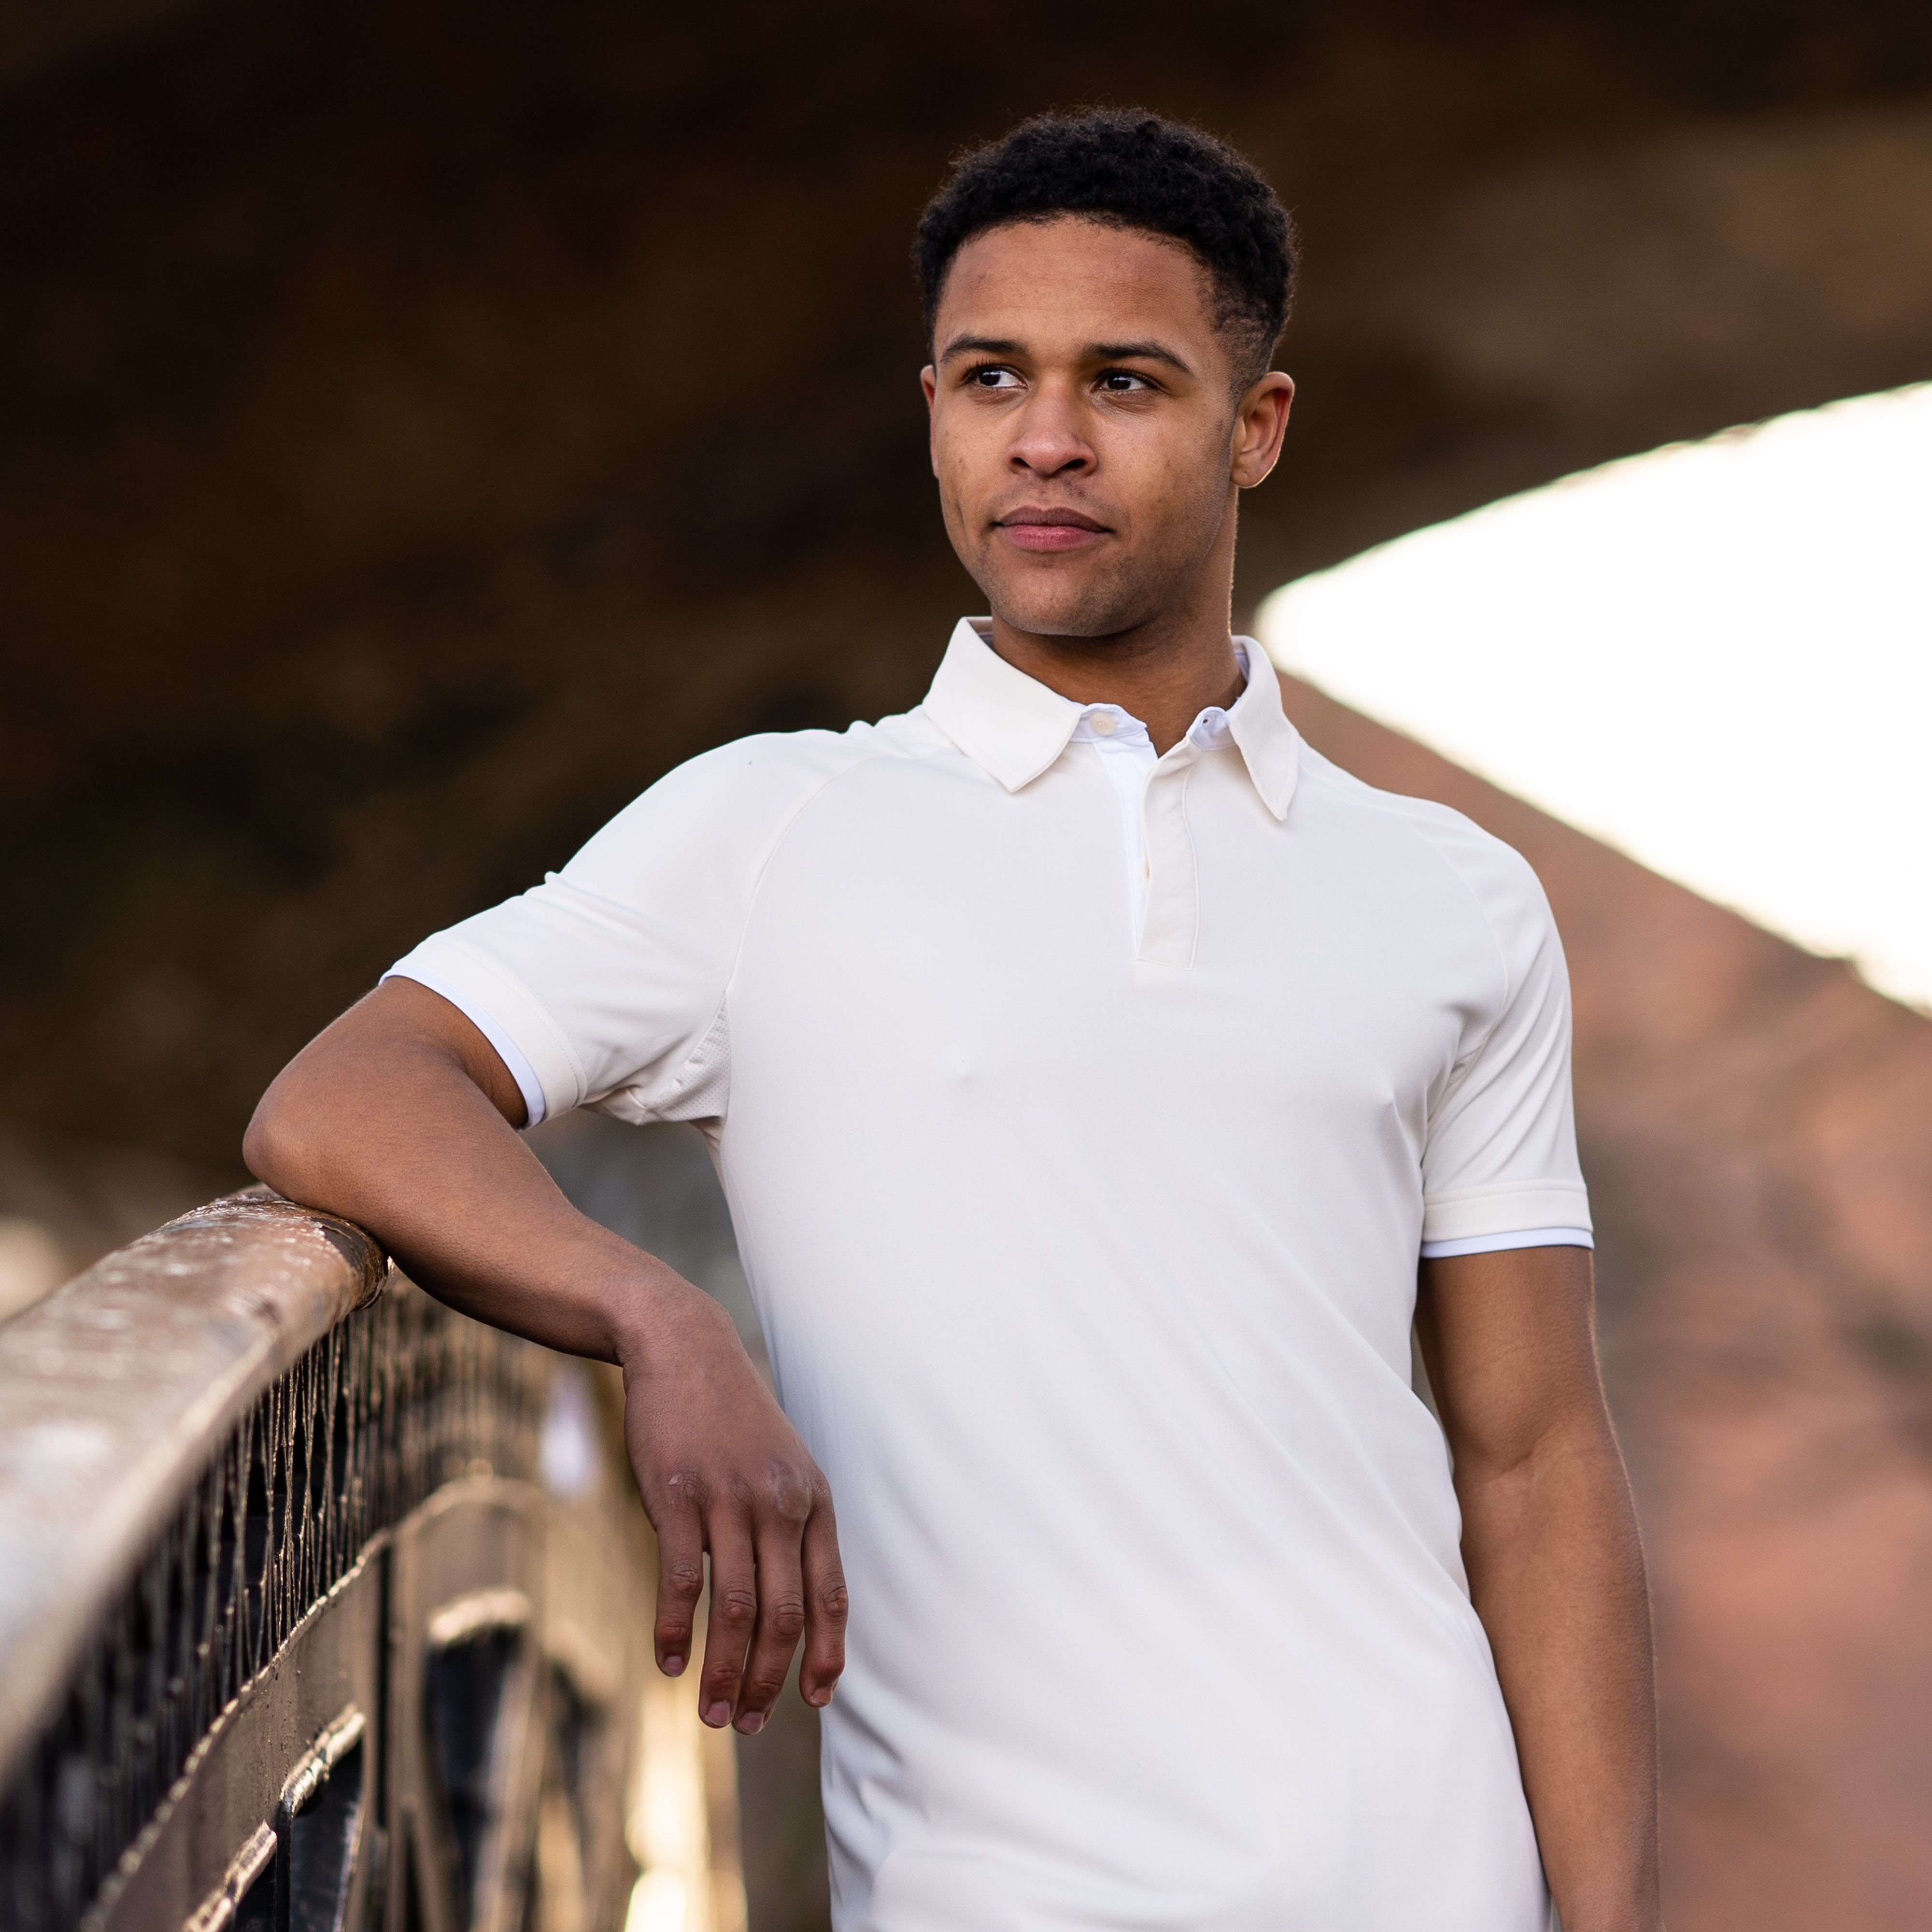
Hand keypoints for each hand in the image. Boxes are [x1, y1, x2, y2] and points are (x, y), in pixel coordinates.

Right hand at [620, 1285, 847, 1731]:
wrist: (685, 1350)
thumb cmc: (731, 1422)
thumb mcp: (782, 1468)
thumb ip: (790, 1529)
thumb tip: (787, 1610)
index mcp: (813, 1502)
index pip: (831, 1595)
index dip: (825, 1654)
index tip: (814, 1701)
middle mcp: (780, 1504)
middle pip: (784, 1615)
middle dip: (769, 1681)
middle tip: (748, 1724)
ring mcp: (729, 1499)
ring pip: (736, 1610)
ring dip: (724, 1672)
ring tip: (712, 1712)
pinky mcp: (678, 1495)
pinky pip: (681, 1579)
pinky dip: (675, 1629)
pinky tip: (669, 1660)